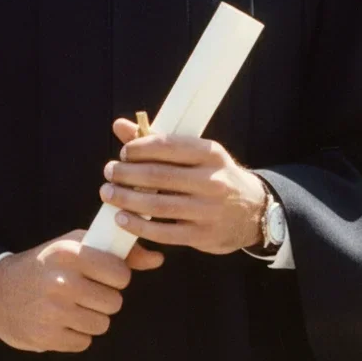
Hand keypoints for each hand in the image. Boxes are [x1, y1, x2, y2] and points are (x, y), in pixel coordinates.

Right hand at [0, 228, 162, 353]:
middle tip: (87, 291)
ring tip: (73, 304)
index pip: (120, 274)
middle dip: (105, 298)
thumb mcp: (76, 245)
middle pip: (114, 302)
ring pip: (102, 324)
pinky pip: (84, 342)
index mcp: (71, 253)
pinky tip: (61, 319)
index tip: (106, 274)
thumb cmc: (46, 262)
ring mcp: (54, 312)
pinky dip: (77, 333)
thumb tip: (157, 258)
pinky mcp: (47, 337)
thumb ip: (118, 251)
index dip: (117, 276)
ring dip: (92, 316)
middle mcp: (62, 282)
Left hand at [99, 119, 265, 254]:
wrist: (253, 211)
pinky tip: (122, 219)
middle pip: (158, 176)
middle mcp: (212, 180)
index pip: (167, 146)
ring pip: (158, 205)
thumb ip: (157, 140)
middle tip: (109, 172)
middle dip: (126, 173)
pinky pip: (164, 233)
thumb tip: (119, 125)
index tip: (123, 152)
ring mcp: (208, 210)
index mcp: (210, 153)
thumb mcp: (197, 154)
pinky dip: (138, 226)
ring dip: (126, 199)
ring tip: (108, 194)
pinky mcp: (203, 236)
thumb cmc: (215, 176)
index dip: (139, 148)